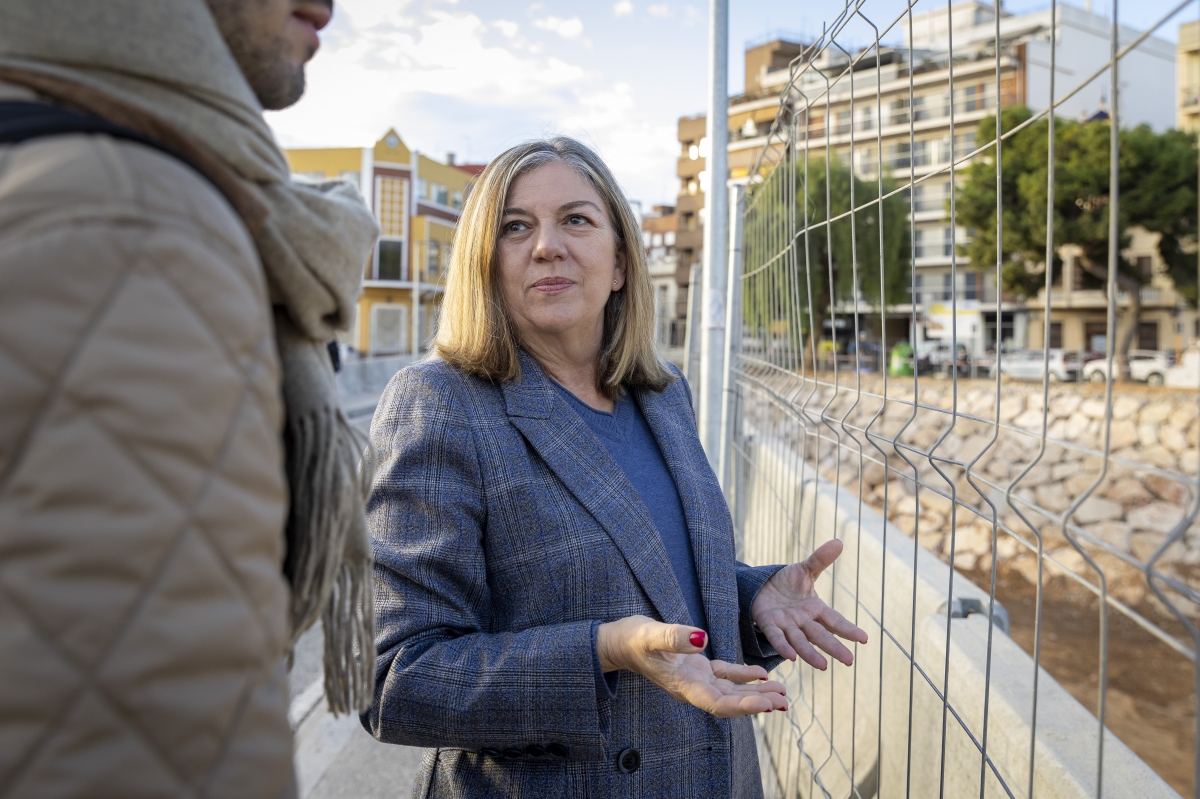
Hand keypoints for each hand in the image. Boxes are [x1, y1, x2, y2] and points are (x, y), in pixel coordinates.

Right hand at [596, 615, 786, 717]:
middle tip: (784, 702)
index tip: (767, 704)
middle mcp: (692, 688)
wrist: (619, 642)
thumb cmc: (632, 639)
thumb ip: (675, 638)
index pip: (718, 704)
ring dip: (756, 692)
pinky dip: (743, 676)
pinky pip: (725, 675)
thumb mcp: (651, 634)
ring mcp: (695, 679)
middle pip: (730, 703)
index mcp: (683, 686)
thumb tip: (701, 638)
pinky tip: (761, 673)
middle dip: (758, 702)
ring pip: (731, 691)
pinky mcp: (697, 668)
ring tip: (782, 693)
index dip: (743, 706)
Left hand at [751, 539, 867, 669]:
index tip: (864, 639)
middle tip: (849, 661)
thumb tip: (839, 541)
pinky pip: (777, 637)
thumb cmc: (786, 583)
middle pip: (820, 635)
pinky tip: (791, 657)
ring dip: (810, 653)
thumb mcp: (804, 570)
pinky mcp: (769, 624)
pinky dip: (784, 646)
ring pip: (800, 641)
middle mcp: (803, 621)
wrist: (760, 587)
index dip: (848, 629)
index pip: (835, 620)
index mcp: (815, 609)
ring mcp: (786, 625)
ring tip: (823, 666)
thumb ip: (820, 559)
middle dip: (834, 647)